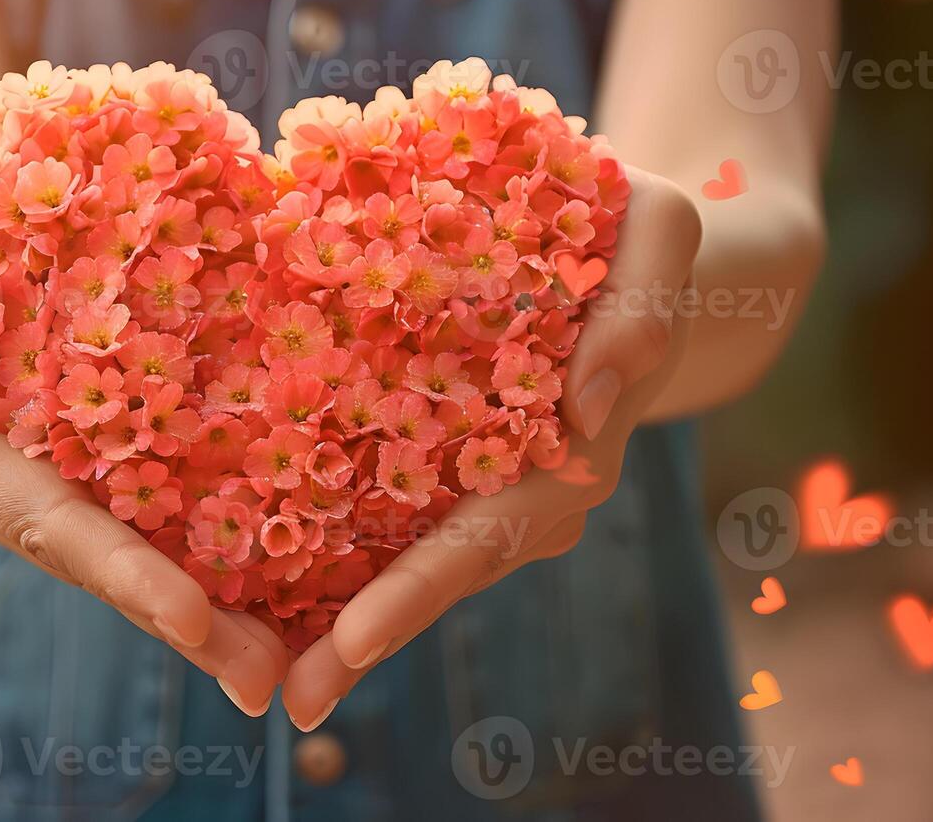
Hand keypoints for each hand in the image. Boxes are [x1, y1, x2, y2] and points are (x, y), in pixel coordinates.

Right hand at [0, 137, 288, 716]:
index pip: (38, 516)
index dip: (113, 568)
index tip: (186, 615)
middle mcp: (11, 478)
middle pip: (100, 564)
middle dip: (180, 622)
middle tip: (266, 678)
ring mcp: (61, 475)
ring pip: (136, 554)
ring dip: (212, 614)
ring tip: (293, 661)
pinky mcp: (107, 454)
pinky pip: (161, 509)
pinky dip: (218, 552)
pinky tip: (290, 590)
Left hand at [280, 166, 702, 730]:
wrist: (632, 251)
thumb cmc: (638, 234)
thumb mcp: (661, 235)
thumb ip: (640, 317)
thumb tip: (586, 407)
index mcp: (574, 447)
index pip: (492, 529)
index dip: (424, 586)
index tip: (356, 640)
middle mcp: (533, 487)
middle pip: (444, 571)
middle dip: (368, 635)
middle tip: (288, 698)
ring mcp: (496, 487)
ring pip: (419, 561)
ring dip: (349, 620)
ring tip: (271, 677)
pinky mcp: (458, 466)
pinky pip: (403, 520)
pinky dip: (349, 564)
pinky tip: (278, 600)